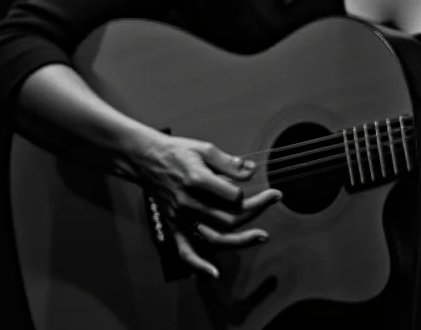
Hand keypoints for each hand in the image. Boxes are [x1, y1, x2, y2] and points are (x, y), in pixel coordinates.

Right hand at [136, 133, 281, 278]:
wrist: (148, 160)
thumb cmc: (178, 152)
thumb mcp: (205, 148)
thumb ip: (229, 162)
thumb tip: (251, 172)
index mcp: (197, 180)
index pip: (232, 195)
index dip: (247, 191)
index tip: (257, 181)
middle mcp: (189, 203)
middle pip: (229, 218)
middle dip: (256, 210)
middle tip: (273, 198)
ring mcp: (182, 218)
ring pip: (215, 237)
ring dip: (241, 240)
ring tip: (262, 236)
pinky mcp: (175, 227)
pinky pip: (186, 252)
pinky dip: (199, 265)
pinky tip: (214, 272)